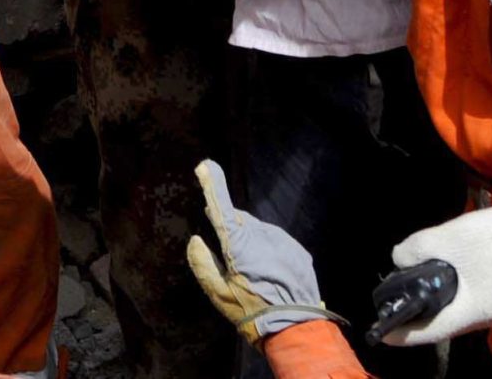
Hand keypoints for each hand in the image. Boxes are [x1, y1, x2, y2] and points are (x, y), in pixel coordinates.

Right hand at [185, 159, 339, 345]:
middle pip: (238, 220)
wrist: (295, 327)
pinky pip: (275, 242)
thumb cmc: (252, 312)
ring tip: (251, 273)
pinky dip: (267, 250)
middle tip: (227, 254)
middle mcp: (261, 233)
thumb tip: (196, 239)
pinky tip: (268, 274)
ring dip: (249, 241)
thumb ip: (203, 264)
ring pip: (257, 231)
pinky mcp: (296, 249)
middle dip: (229, 227)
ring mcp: (281, 239)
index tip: (205, 165)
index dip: (212, 184)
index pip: (221, 206)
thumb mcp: (219, 295)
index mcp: (239, 243)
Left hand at [381, 206, 491, 346]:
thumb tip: (399, 258)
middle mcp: (484, 318)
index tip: (383, 332)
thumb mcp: (450, 236)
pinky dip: (447, 297)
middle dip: (416, 319)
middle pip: (442, 325)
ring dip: (432, 307)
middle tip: (391, 311)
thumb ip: (418, 248)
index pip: (432, 331)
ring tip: (409, 296)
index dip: (405, 333)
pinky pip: (464, 303)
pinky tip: (435, 282)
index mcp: (474, 310)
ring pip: (454, 314)